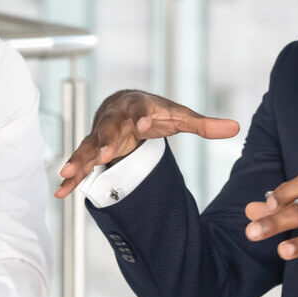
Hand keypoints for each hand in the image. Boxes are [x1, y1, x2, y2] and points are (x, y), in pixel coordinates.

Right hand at [55, 90, 239, 197]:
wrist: (124, 104)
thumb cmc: (154, 111)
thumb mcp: (180, 116)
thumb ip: (204, 124)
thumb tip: (236, 127)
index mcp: (138, 107)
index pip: (140, 111)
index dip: (141, 118)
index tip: (142, 126)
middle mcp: (116, 119)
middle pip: (109, 128)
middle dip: (106, 139)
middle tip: (105, 152)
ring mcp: (101, 135)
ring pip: (88, 146)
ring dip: (79, 159)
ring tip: (67, 173)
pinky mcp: (92, 150)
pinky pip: (80, 163)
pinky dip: (71, 178)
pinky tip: (61, 192)